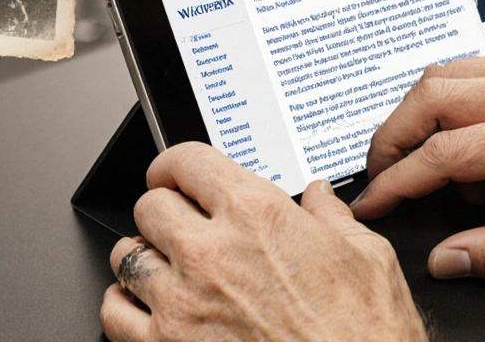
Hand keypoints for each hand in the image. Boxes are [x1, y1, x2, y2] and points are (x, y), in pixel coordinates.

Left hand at [101, 143, 426, 341]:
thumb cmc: (367, 336)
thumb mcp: (369, 259)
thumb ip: (333, 217)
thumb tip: (320, 197)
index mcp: (257, 215)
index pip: (186, 161)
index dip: (176, 164)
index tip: (176, 174)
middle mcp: (211, 253)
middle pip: (149, 206)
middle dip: (164, 209)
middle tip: (179, 221)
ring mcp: (183, 303)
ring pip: (126, 256)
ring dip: (143, 256)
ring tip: (163, 264)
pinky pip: (115, 314)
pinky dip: (124, 306)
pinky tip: (145, 306)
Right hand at [351, 58, 484, 281]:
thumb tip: (449, 259)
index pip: (448, 151)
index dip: (399, 180)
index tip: (376, 202)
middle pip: (435, 93)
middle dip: (394, 136)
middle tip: (384, 177)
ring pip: (452, 72)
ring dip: (420, 115)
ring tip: (428, 168)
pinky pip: (480, 73)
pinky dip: (453, 105)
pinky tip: (469, 149)